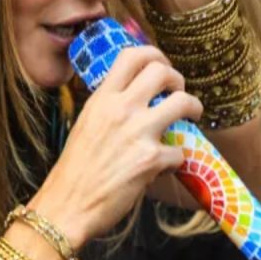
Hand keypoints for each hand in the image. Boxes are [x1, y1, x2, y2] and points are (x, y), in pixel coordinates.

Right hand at [31, 46, 202, 248]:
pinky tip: (168, 166)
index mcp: (102, 98)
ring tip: (192, 117)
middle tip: (179, 92)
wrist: (67, 206)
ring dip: (193, 108)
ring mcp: (137, 133)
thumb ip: (109, 108)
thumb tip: (134, 100)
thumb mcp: (86, 125)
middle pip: (162, 71)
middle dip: (178, 79)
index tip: (162, 65)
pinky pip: (180, 151)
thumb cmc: (74, 170)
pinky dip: (178, 159)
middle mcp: (120, 109)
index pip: (131, 56)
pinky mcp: (150, 160)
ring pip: (183, 102)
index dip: (154, 54)